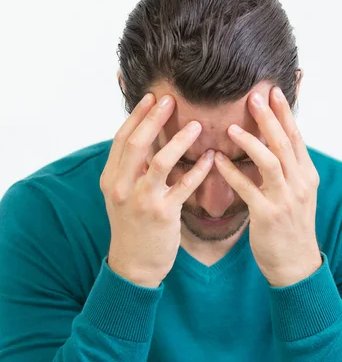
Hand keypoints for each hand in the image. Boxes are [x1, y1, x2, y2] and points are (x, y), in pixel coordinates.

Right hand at [100, 93, 213, 287]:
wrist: (134, 264)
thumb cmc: (132, 227)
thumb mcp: (122, 196)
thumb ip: (131, 170)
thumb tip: (147, 138)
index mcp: (111, 179)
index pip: (122, 139)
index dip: (137, 116)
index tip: (152, 97)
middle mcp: (123, 187)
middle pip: (137, 143)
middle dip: (154, 118)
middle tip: (171, 100)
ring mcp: (142, 201)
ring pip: (160, 161)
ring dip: (180, 140)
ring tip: (197, 125)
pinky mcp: (163, 214)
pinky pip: (184, 186)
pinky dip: (198, 170)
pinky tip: (211, 159)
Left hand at [213, 86, 321, 286]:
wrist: (295, 263)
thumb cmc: (291, 227)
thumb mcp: (298, 195)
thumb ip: (288, 170)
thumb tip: (274, 145)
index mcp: (307, 176)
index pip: (297, 138)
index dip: (285, 114)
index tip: (273, 92)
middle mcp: (300, 184)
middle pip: (285, 143)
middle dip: (269, 118)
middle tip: (254, 96)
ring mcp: (285, 199)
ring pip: (270, 161)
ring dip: (251, 141)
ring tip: (232, 127)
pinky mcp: (267, 215)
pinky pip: (247, 188)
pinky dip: (232, 172)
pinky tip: (217, 160)